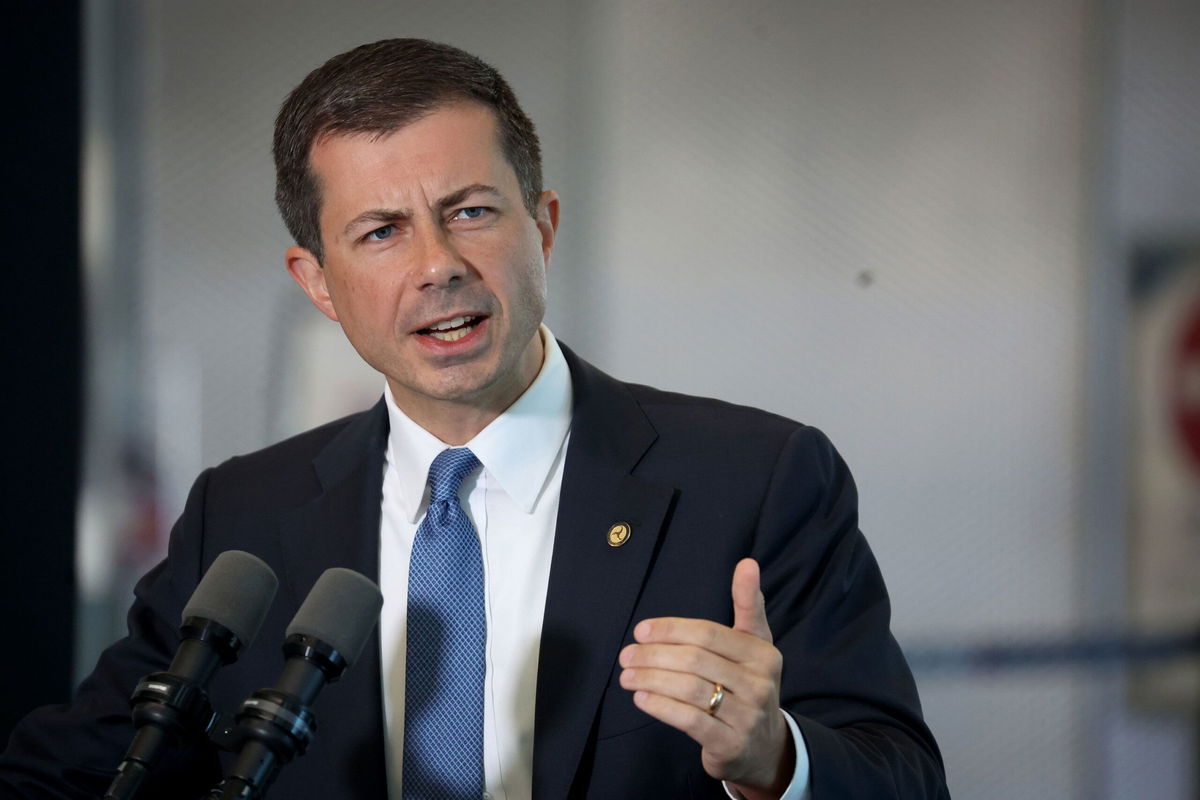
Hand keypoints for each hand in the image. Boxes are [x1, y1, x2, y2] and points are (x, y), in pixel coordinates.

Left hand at [618, 558, 793, 798]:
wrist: (765, 747)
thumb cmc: (749, 684)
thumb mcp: (755, 644)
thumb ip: (748, 604)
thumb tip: (747, 562)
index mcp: (762, 653)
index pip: (708, 634)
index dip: (670, 629)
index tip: (641, 630)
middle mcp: (759, 683)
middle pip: (695, 660)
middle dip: (653, 655)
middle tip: (626, 655)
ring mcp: (747, 716)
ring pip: (689, 689)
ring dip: (650, 679)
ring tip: (626, 675)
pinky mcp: (730, 743)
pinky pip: (689, 720)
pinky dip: (660, 706)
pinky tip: (641, 697)